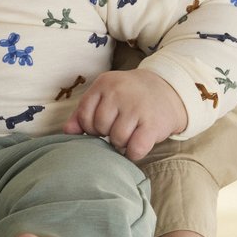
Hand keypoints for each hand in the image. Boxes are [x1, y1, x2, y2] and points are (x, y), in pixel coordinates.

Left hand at [63, 69, 187, 161]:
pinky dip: (134, 153)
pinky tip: (138, 143)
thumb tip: (67, 132)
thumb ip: (83, 111)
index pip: (84, 115)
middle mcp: (119, 93)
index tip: (102, 124)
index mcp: (104, 84)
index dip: (91, 126)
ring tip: (131, 132)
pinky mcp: (153, 124)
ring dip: (122, 143)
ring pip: (116, 140)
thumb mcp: (106, 95)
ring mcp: (137, 107)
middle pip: (100, 128)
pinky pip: (134, 149)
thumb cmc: (130, 97)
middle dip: (107, 133)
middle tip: (120, 126)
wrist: (169, 90)